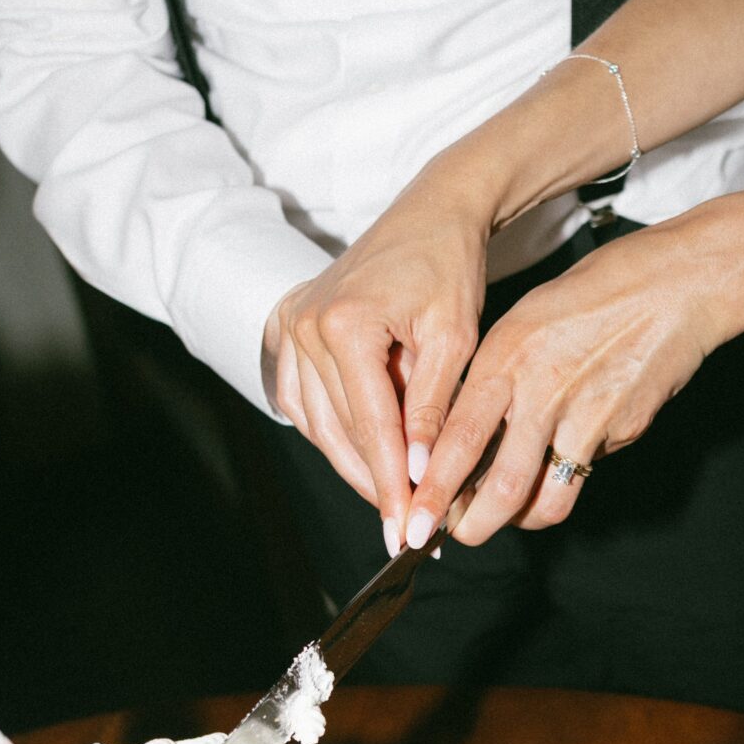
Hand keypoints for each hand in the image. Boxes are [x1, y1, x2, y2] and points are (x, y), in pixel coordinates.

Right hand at [264, 175, 491, 549]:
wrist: (430, 213)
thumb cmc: (449, 266)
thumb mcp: (454, 337)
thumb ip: (432, 408)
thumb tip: (421, 474)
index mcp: (345, 324)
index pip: (371, 425)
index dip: (392, 483)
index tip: (408, 530)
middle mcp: (304, 326)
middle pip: (338, 431)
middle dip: (373, 484)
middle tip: (403, 530)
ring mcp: (290, 326)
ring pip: (316, 423)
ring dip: (352, 465)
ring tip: (391, 500)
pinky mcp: (289, 328)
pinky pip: (304, 400)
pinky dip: (333, 433)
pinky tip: (365, 458)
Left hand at [406, 220, 721, 547]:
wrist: (676, 284)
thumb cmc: (593, 292)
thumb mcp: (523, 321)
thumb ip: (492, 379)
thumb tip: (465, 439)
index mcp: (507, 357)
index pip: (456, 440)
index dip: (433, 492)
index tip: (414, 523)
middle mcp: (543, 391)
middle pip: (500, 488)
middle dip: (473, 528)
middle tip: (456, 537)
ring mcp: (589, 416)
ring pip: (547, 499)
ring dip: (521, 519)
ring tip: (508, 513)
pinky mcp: (624, 431)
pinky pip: (585, 471)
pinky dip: (568, 476)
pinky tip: (566, 453)